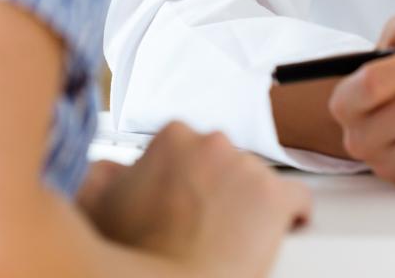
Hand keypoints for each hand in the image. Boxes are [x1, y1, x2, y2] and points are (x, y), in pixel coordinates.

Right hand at [80, 122, 310, 276]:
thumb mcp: (97, 206)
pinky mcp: (277, 198)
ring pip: (255, 184)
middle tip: (199, 231)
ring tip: (227, 244)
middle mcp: (213, 142)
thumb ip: (102, 176)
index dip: (183, 184)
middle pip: (223, 165)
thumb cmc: (131, 257)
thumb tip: (109, 169)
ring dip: (246, 208)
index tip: (178, 209)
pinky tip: (281, 235)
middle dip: (215, 193)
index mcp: (172, 137)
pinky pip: (297, 202)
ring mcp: (247, 168)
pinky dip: (291, 219)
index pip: (189, 151)